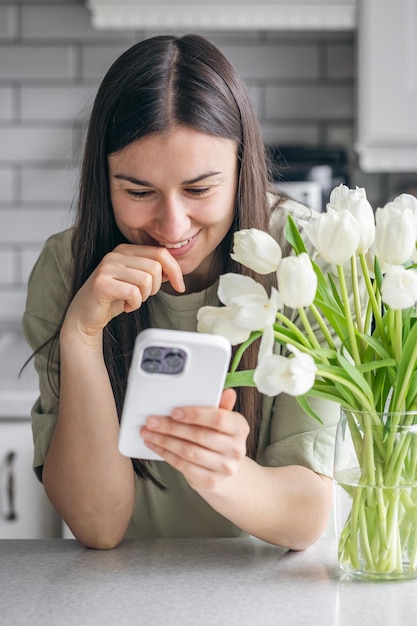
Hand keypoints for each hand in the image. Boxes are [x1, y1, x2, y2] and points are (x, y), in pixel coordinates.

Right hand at [63, 244, 184, 339]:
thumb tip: (174, 271)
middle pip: (155, 267)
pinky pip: (134, 293)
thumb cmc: (112, 299)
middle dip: (155, 287)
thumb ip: (153, 273)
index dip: (175, 270)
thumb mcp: (137, 282)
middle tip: (142, 296)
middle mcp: (115, 255)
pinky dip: (135, 304)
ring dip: (144, 297)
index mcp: (125, 250)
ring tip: (132, 300)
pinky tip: (125, 306)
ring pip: (146, 280)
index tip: (180, 286)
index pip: (160, 252)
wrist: (86, 316)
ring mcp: (107, 268)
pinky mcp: (102, 283)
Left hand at [140, 389, 249, 490]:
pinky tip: (156, 445)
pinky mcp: (210, 481)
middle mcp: (235, 449)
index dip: (195, 415)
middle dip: (171, 427)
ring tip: (148, 432)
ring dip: (164, 441)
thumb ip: (221, 406)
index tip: (174, 412)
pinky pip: (183, 465)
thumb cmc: (220, 438)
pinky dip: (166, 454)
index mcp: (240, 428)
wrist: (224, 468)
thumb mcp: (223, 421)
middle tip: (152, 421)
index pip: (218, 419)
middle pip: (199, 435)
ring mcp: (224, 467)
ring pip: (187, 451)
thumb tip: (227, 392)